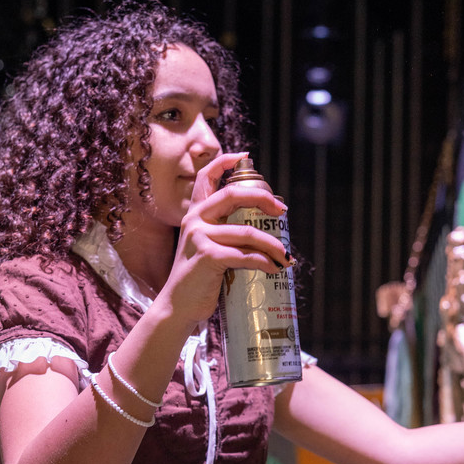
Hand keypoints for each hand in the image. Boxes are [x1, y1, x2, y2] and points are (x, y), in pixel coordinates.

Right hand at [163, 152, 291, 325]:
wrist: (178, 307)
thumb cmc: (198, 280)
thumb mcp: (205, 249)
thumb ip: (222, 235)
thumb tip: (260, 232)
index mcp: (194, 214)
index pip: (205, 178)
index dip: (224, 162)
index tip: (245, 156)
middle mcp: (194, 220)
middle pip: (233, 195)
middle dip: (262, 198)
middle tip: (282, 211)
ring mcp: (200, 237)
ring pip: (247, 232)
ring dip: (273, 244)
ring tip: (285, 256)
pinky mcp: (208, 257)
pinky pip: (245, 256)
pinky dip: (264, 262)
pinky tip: (274, 269)